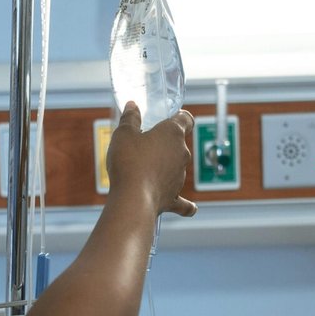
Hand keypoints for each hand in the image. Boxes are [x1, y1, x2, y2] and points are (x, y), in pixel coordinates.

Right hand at [107, 104, 196, 218]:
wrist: (132, 198)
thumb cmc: (129, 162)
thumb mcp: (124, 134)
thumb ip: (130, 119)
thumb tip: (132, 106)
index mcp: (172, 133)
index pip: (186, 119)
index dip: (180, 117)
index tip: (175, 117)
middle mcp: (182, 154)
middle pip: (179, 144)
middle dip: (165, 144)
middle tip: (146, 146)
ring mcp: (180, 176)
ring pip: (177, 168)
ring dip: (165, 168)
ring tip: (144, 171)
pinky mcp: (174, 197)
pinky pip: (183, 201)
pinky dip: (186, 204)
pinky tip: (190, 209)